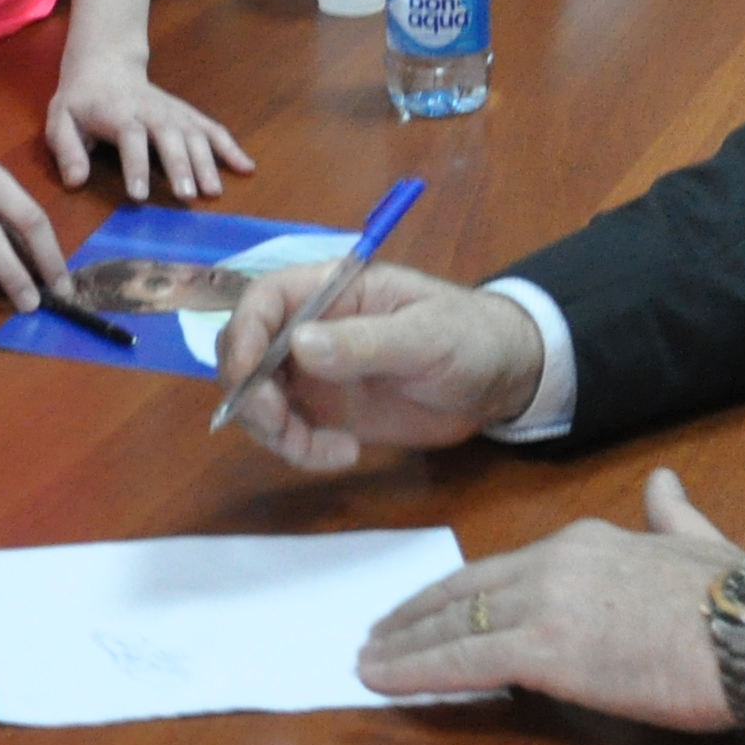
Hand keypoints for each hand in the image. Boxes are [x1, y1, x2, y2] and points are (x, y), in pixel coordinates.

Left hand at [44, 53, 252, 202]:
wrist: (105, 65)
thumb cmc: (81, 101)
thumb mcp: (60, 120)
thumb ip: (66, 150)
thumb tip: (75, 181)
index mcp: (119, 114)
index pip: (130, 139)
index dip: (135, 166)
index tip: (139, 195)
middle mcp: (152, 112)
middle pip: (169, 136)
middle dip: (180, 165)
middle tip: (187, 196)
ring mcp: (174, 113)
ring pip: (195, 134)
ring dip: (207, 162)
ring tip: (213, 192)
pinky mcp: (188, 115)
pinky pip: (213, 129)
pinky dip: (232, 147)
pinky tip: (247, 168)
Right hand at [210, 259, 543, 471]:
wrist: (501, 379)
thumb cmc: (470, 338)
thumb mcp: (425, 337)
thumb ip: (365, 342)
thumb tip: (300, 345)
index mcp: (330, 289)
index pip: (262, 299)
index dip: (242, 335)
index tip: (248, 380)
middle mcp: (310, 327)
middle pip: (244, 351)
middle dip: (249, 393)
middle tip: (283, 427)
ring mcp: (314, 371)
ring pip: (257, 397)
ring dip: (272, 430)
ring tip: (325, 451)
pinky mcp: (326, 410)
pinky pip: (287, 430)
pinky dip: (299, 449)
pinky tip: (343, 455)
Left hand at [355, 470, 744, 733]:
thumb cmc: (740, 600)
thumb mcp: (700, 543)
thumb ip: (674, 515)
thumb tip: (665, 484)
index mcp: (588, 538)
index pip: (503, 565)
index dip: (458, 588)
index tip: (428, 605)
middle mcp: (556, 560)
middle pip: (464, 587)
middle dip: (415, 613)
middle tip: (376, 632)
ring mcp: (546, 603)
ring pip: (452, 622)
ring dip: (403, 644)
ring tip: (368, 659)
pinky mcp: (545, 650)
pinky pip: (462, 660)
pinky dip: (414, 669)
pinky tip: (381, 680)